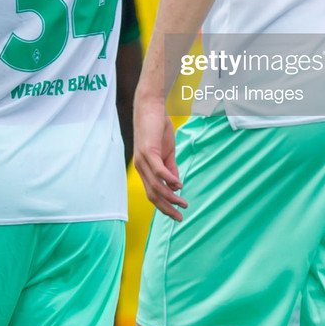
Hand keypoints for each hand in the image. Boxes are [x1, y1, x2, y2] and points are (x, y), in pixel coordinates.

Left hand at [133, 95, 186, 220]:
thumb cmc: (157, 128)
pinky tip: (179, 185)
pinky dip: (169, 179)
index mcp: (144, 169)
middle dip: (167, 209)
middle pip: (153, 195)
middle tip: (180, 218)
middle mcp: (140, 167)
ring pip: (156, 185)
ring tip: (183, 203)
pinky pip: (158, 170)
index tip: (177, 215)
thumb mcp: (167, 152)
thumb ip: (170, 168)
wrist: (150, 107)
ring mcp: (142, 160)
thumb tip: (177, 186)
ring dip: (171, 197)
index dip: (164, 206)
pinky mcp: (148, 151)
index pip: (153, 194)